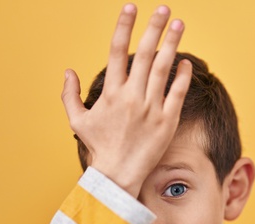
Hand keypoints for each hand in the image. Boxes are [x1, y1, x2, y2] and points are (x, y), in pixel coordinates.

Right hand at [61, 4, 191, 196]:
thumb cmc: (99, 148)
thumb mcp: (77, 121)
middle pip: (144, 53)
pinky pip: (177, 93)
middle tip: (164, 9)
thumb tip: (68, 71)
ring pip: (163, 68)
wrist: (118, 175)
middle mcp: (131, 97)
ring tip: (179, 24)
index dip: (124, 26)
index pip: (117, 50)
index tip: (132, 7)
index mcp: (110, 92)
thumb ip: (69, 95)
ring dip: (172, 43)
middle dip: (154, 27)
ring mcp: (151, 109)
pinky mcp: (167, 122)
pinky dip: (183, 76)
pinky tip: (186, 62)